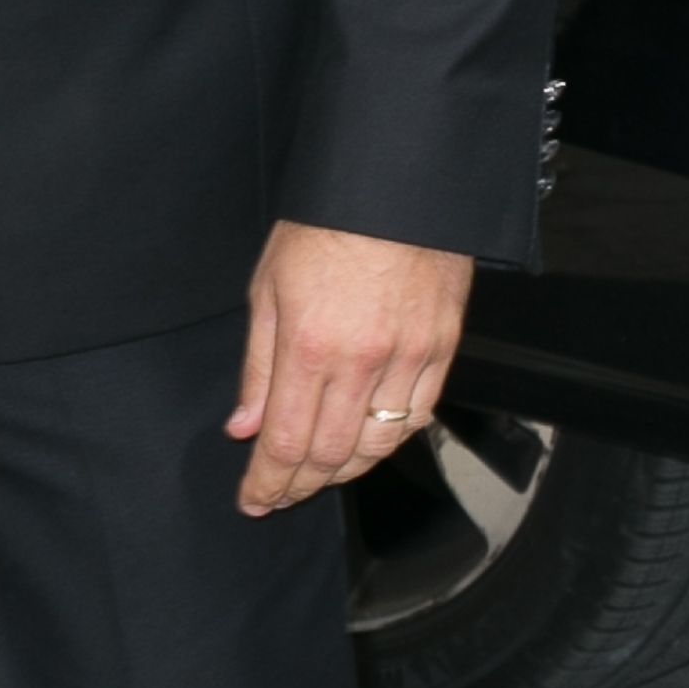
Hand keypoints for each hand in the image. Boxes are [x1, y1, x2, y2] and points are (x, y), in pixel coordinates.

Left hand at [227, 222, 473, 515]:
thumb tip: (245, 428)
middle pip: (331, 455)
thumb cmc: (327, 226)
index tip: (254, 500)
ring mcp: (410, 357)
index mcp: (310, 344)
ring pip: (378, 445)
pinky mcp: (443, 347)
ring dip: (344, 471)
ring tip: (320, 475)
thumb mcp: (269, 288)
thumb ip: (258, 367)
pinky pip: (418, 416)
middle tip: (280, 496)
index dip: (268, 482)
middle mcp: (363, 360)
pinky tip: (367, 443)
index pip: (286, 442)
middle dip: (300, 486)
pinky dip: (389, 441)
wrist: (398, 186)